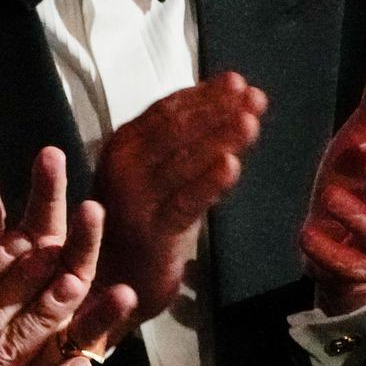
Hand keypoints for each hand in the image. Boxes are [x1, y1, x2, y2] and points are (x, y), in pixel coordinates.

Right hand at [90, 74, 266, 332]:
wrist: (110, 282)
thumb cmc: (137, 223)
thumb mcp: (152, 175)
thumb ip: (181, 145)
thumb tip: (228, 106)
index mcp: (122, 146)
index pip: (166, 111)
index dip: (204, 95)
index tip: (238, 82)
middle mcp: (123, 168)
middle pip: (175, 130)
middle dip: (217, 110)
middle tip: (255, 98)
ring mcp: (135, 201)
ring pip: (183, 162)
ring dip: (220, 139)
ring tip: (251, 122)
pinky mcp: (150, 233)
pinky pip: (184, 202)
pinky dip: (208, 182)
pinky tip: (232, 165)